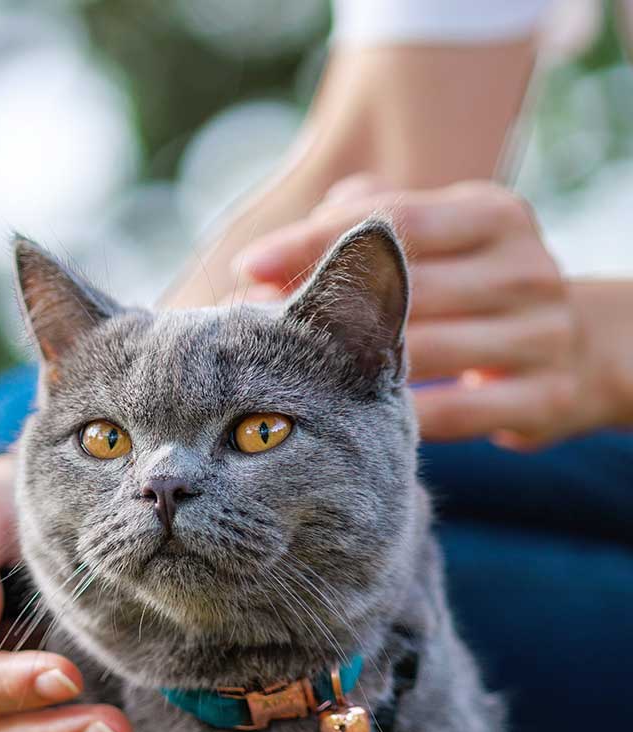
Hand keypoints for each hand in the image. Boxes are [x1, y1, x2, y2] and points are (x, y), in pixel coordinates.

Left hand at [235, 177, 607, 449]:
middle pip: (405, 290)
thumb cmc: (469, 286)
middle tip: (248, 330)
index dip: (316, 241)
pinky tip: (343, 420)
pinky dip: (397, 419)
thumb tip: (288, 240)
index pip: (395, 220)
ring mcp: (544, 335)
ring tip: (279, 379)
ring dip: (344, 371)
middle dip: (319, 312)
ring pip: (425, 354)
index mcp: (496, 217)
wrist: (578, 349)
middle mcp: (527, 270)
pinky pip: (454, 413)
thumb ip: (369, 218)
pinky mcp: (546, 398)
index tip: (247, 264)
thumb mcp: (440, 234)